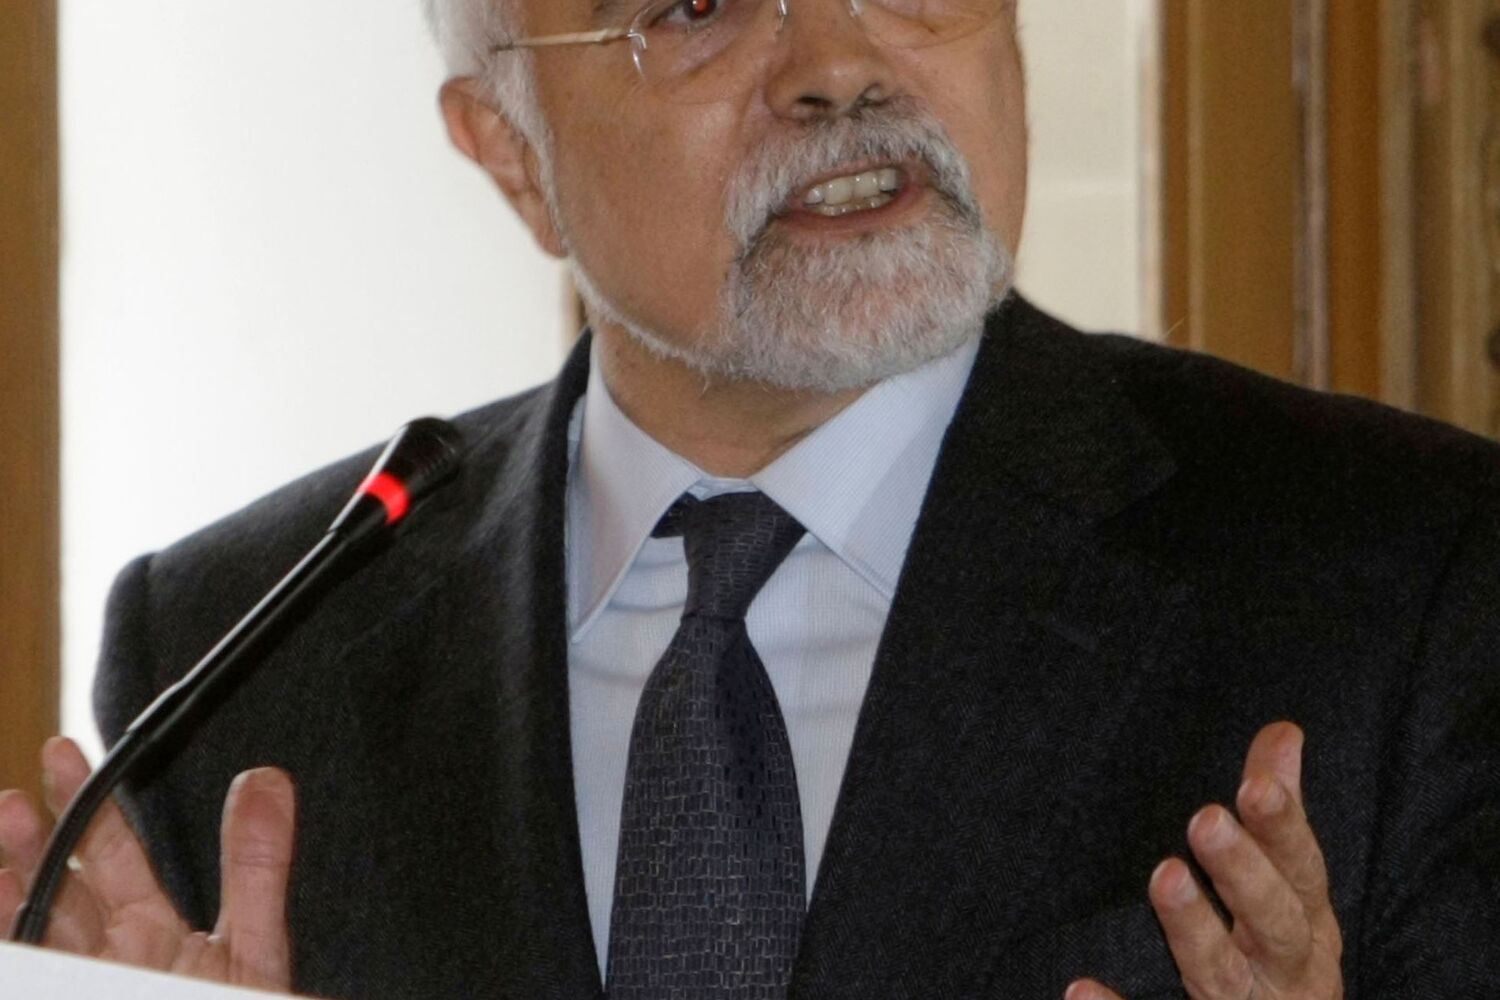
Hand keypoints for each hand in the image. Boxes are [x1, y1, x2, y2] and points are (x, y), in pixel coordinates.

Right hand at [0, 737, 295, 989]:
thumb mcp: (249, 950)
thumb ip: (255, 867)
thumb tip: (268, 779)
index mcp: (146, 929)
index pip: (109, 852)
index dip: (86, 803)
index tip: (61, 752)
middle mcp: (101, 956)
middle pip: (54, 889)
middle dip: (30, 843)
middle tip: (14, 802)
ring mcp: (79, 979)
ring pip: (29, 930)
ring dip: (8, 892)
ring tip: (1, 843)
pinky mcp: (61, 993)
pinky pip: (27, 969)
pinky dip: (12, 941)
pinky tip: (5, 919)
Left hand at [1067, 722, 1342, 999]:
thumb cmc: (1282, 959)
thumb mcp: (1291, 892)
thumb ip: (1278, 815)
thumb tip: (1284, 732)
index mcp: (1308, 926)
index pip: (1301, 870)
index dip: (1284, 828)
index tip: (1254, 785)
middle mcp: (1285, 973)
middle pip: (1273, 923)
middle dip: (1244, 874)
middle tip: (1205, 821)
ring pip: (1220, 976)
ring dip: (1193, 930)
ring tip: (1164, 876)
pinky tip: (1080, 988)